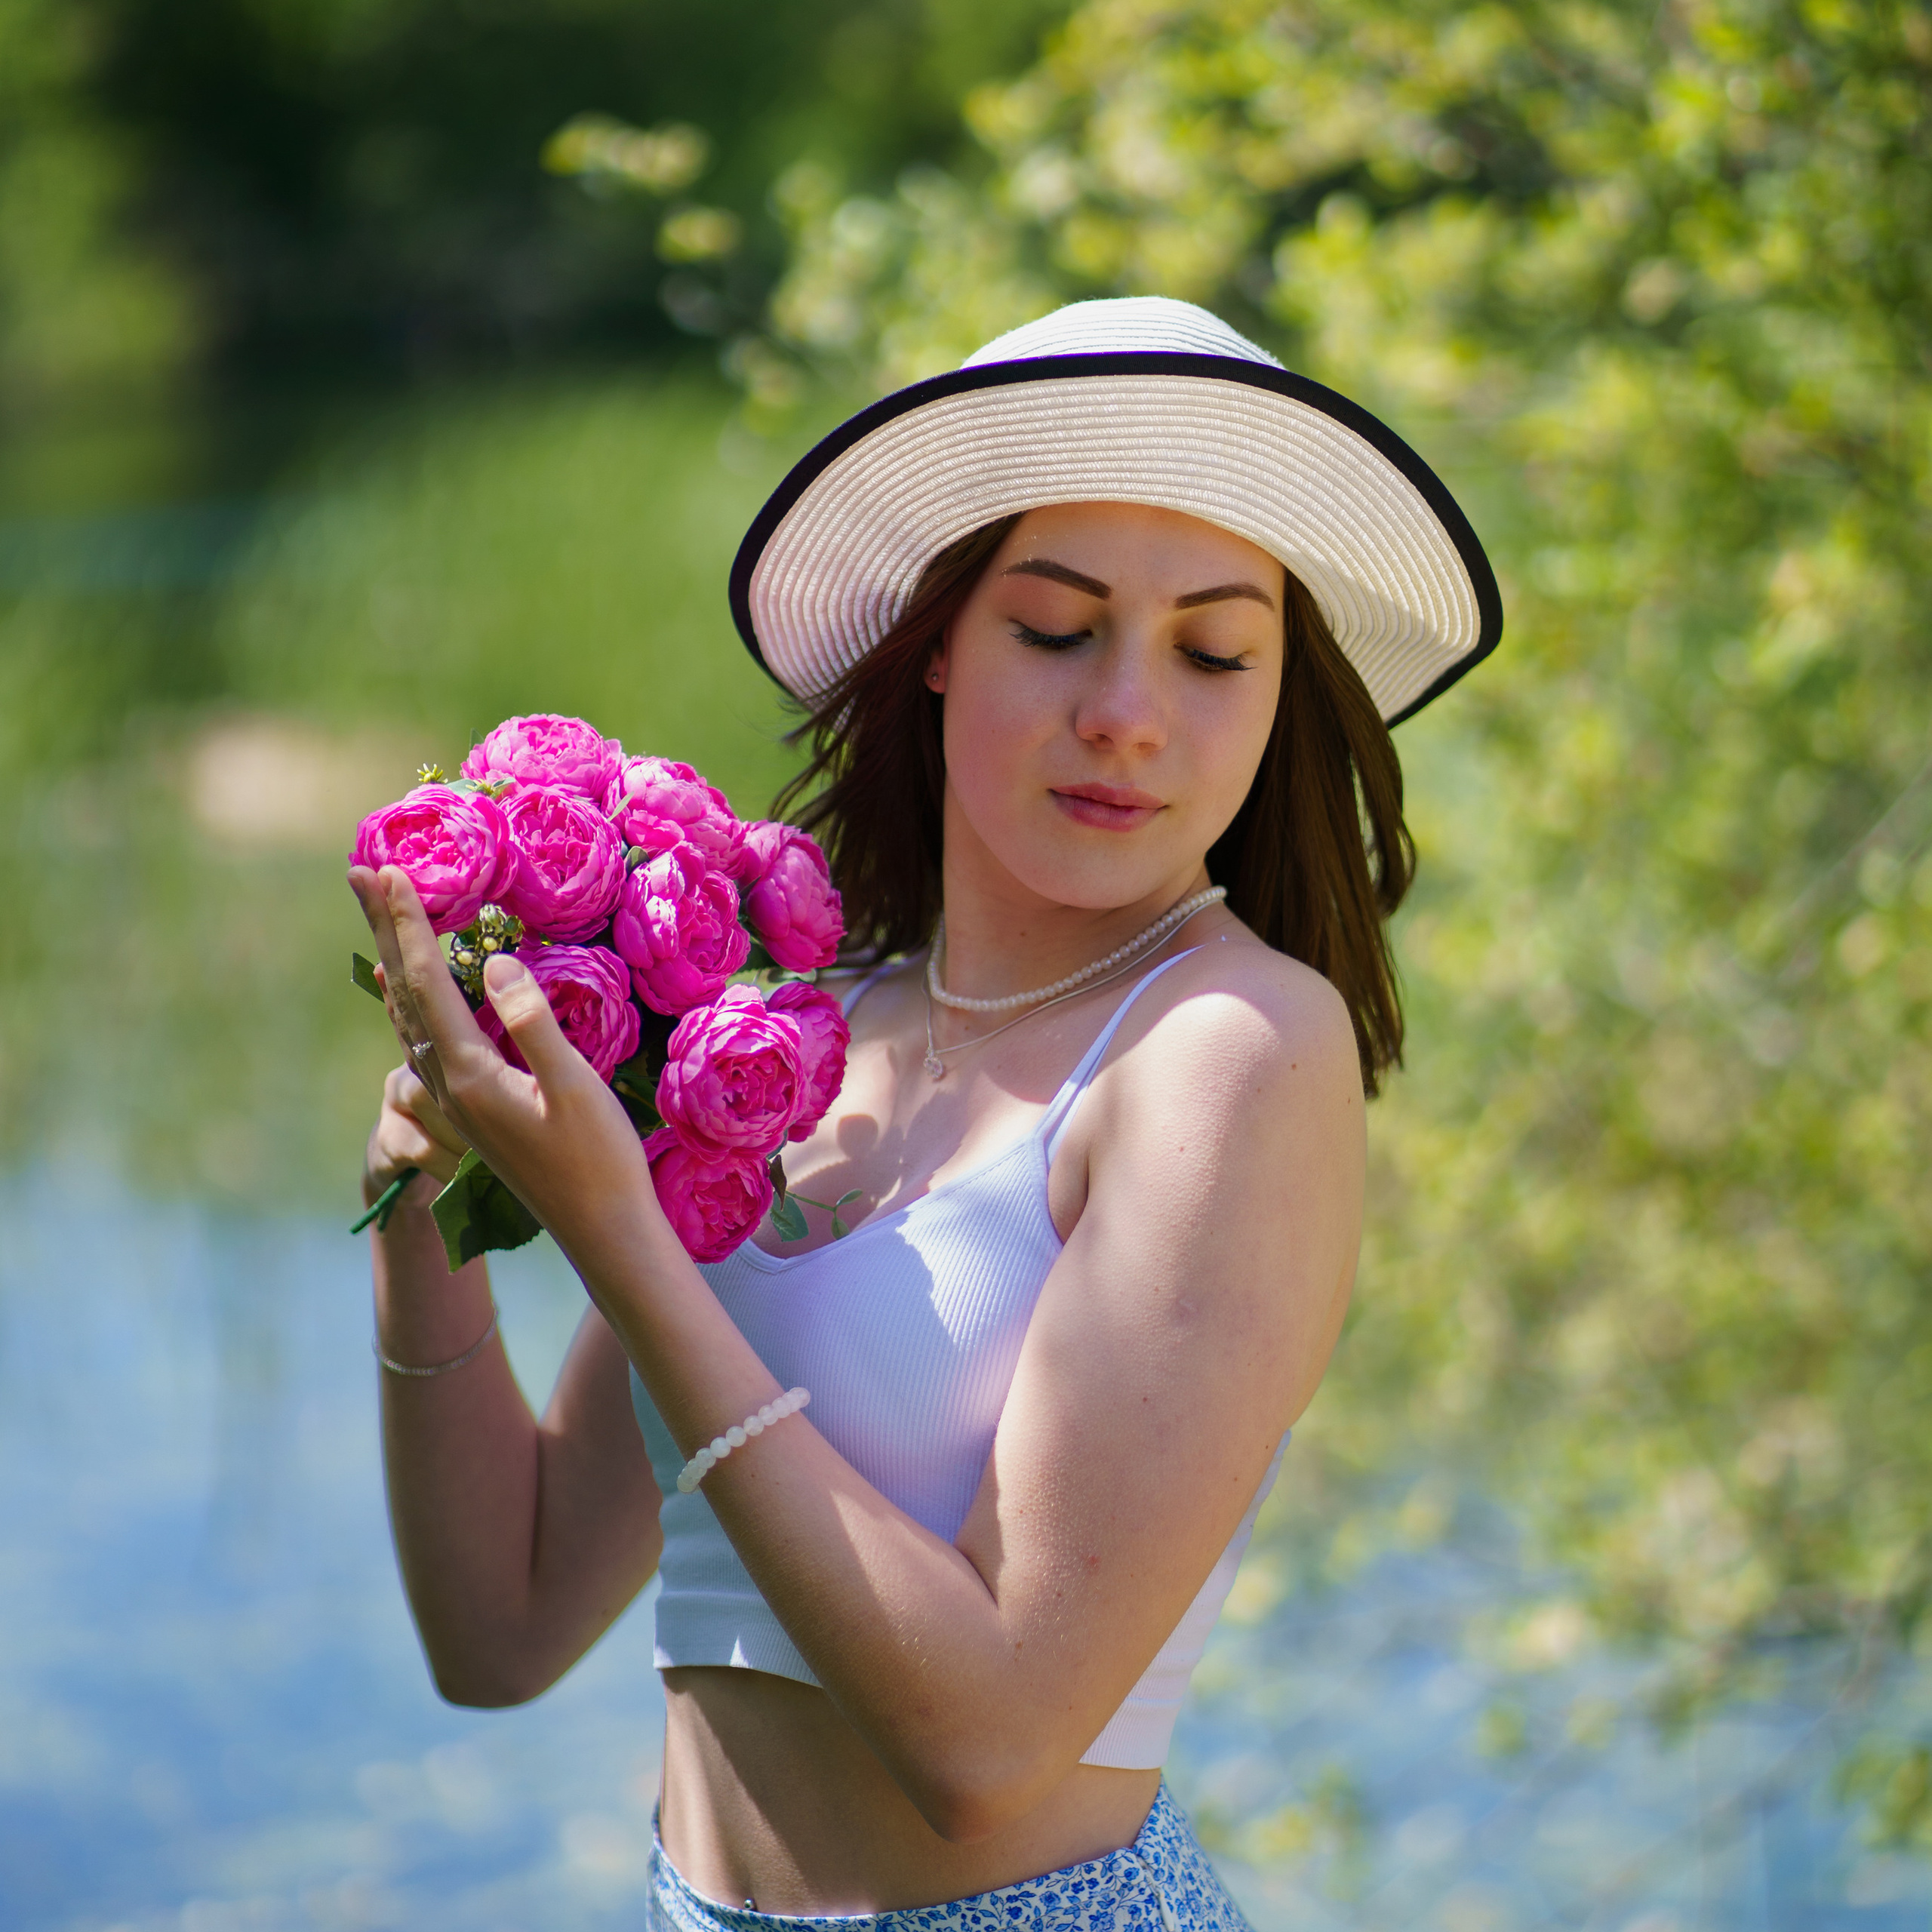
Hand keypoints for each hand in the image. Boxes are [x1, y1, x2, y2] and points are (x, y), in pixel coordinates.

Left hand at [346, 864, 661, 1266]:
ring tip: (381, 914)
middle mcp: (448, 1085)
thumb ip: (532, 1022)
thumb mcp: (574, 1087)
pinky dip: (414, 999)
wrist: (601, 1232)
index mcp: (468, 1075)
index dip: (409, 923)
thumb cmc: (599, 1161)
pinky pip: (426, 1039)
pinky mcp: (473, 1109)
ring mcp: (456, 1101)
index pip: (429, 982)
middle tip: (359, 871)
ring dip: (396, 959)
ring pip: (410, 1015)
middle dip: (383, 929)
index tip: (389, 870)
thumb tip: (493, 963)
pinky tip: (412, 991)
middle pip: (404, 992)